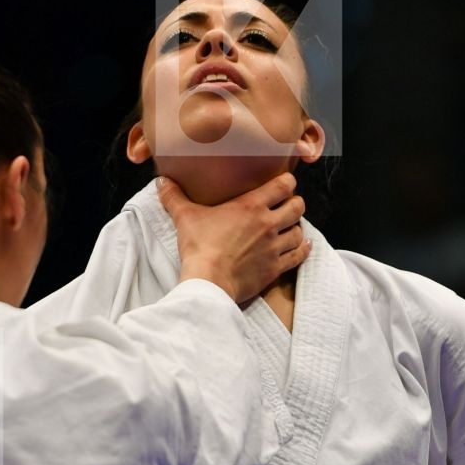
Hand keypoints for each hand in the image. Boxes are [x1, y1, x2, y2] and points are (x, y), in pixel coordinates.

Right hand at [167, 173, 309, 302]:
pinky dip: (302, 250)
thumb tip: (161, 182)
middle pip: (297, 206)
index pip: (284, 185)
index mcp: (251, 206)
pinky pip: (298, 256)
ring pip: (300, 231)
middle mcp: (268, 224)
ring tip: (289, 228)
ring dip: (296, 228)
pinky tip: (302, 246)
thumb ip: (174, 197)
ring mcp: (274, 247)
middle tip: (286, 206)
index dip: (287, 182)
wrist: (208, 282)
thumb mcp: (185, 217)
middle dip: (294, 204)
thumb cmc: (198, 247)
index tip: (282, 184)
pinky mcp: (275, 268)